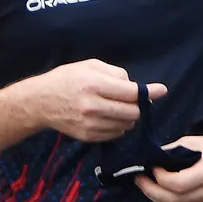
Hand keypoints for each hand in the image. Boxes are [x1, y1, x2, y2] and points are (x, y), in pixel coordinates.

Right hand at [17, 59, 162, 143]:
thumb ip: (116, 73)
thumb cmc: (66, 79)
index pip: (131, 92)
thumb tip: (135, 86)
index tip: (162, 90)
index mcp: (95, 85)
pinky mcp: (87, 136)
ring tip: (118, 108)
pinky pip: (114, 134)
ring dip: (128, 117)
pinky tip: (109, 117)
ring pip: (125, 125)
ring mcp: (90, 124)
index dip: (150, 92)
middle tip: (135, 100)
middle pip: (132, 112)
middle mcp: (93, 106)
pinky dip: (118, 126)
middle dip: (138, 106)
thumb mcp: (90, 65)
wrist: (40, 102)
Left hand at [133, 132, 202, 201]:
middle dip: (151, 191)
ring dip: (157, 197)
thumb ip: (172, 150)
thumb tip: (151, 159)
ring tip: (148, 185)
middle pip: (174, 200)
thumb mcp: (195, 141)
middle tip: (140, 180)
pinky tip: (164, 192)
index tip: (152, 168)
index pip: (178, 184)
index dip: (160, 178)